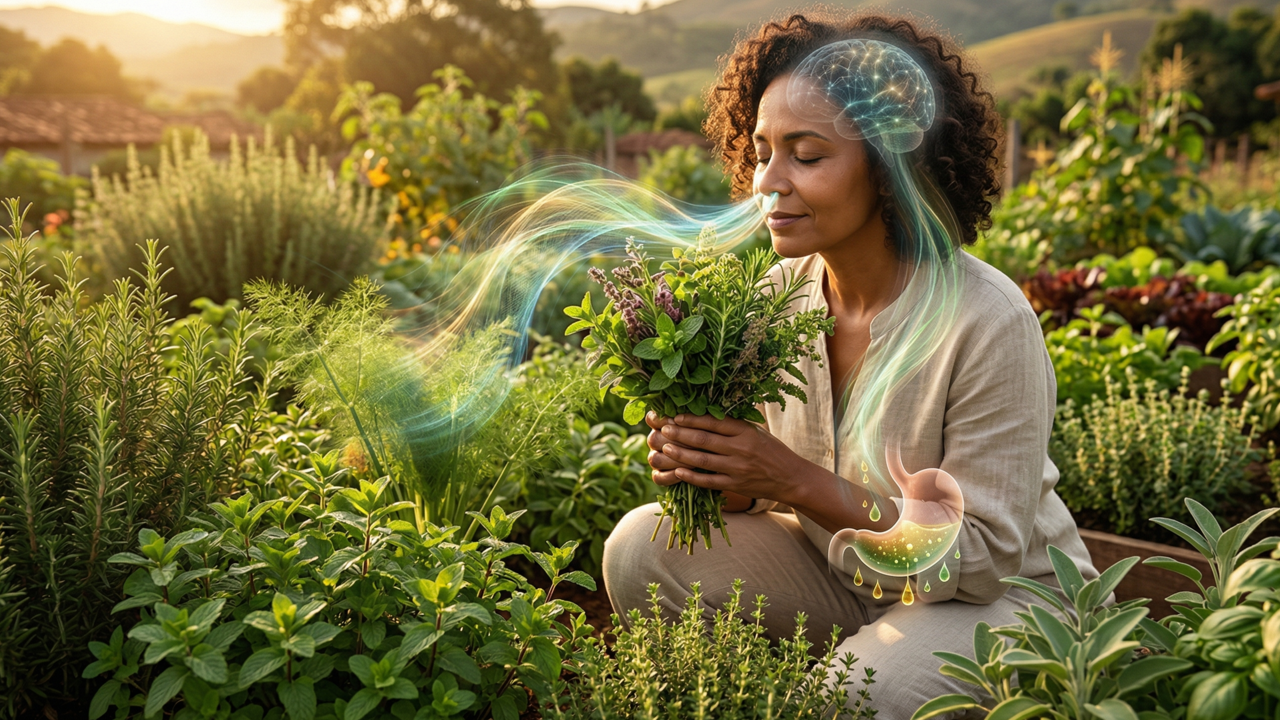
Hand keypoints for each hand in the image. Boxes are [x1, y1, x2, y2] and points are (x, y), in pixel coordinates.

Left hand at [645, 411, 800, 503]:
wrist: (791, 477)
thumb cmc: (771, 450)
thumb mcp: (756, 431)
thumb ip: (734, 425)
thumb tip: (705, 413)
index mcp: (746, 431)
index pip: (714, 422)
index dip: (693, 419)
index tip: (676, 416)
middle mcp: (741, 448)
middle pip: (704, 440)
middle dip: (681, 434)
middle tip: (664, 429)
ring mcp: (738, 468)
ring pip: (703, 460)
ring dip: (681, 454)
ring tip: (666, 448)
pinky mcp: (736, 485)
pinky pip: (709, 481)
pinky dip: (692, 477)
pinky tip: (678, 472)